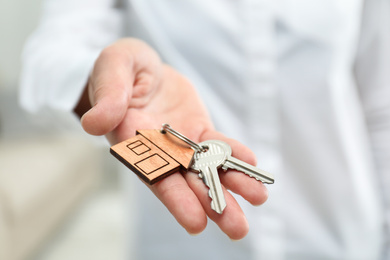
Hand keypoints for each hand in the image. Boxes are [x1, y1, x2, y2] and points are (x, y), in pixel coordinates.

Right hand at [74, 38, 268, 239]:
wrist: (142, 67)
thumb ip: (108, 95)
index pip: (155, 175)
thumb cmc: (120, 68)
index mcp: (133, 141)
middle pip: (187, 182)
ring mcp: (182, 142)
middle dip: (212, 205)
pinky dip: (233, 154)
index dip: (175, 198)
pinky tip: (251, 163)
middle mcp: (159, 150)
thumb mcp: (111, 69)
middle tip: (238, 229)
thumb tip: (94, 123)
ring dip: (232, 185)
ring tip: (258, 199)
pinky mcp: (198, 130)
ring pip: (207, 168)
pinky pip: (217, 144)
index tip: (196, 222)